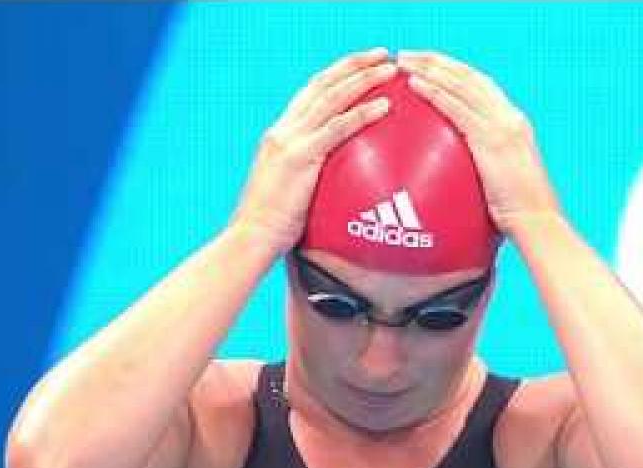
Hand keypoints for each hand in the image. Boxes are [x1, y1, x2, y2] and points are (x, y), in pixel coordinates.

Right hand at [233, 47, 396, 253]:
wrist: (252, 237)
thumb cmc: (273, 226)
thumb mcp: (292, 190)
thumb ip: (310, 175)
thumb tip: (338, 180)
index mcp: (280, 134)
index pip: (311, 93)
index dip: (337, 75)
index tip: (361, 64)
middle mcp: (284, 130)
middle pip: (322, 85)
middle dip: (354, 65)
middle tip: (383, 55)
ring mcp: (290, 140)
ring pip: (332, 98)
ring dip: (363, 79)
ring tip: (390, 69)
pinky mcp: (299, 156)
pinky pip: (338, 128)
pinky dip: (363, 113)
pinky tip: (385, 106)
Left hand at [396, 50, 562, 236]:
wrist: (537, 221)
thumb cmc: (521, 212)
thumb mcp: (503, 181)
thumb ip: (486, 166)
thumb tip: (461, 173)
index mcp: (514, 123)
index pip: (481, 86)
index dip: (455, 71)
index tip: (431, 64)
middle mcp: (509, 117)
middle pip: (469, 77)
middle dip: (438, 61)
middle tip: (410, 54)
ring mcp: (502, 125)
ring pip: (461, 85)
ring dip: (431, 68)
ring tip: (405, 60)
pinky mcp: (491, 139)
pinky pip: (456, 108)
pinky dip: (434, 92)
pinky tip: (414, 85)